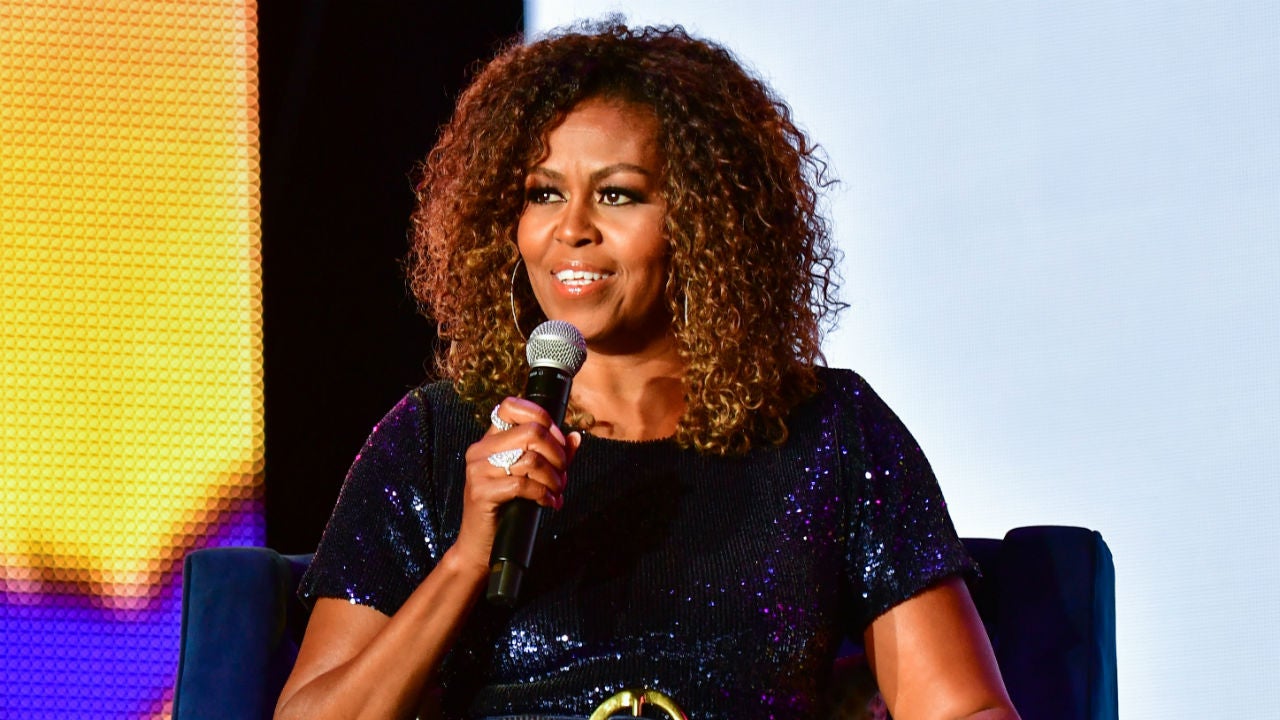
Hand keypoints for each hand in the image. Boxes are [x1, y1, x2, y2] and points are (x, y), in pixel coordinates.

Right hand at [451, 397, 580, 573]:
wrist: (480, 545)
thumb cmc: (507, 509)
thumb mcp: (531, 477)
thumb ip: (552, 455)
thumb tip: (576, 437)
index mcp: (490, 440)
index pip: (511, 406)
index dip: (541, 416)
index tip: (558, 440)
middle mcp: (480, 450)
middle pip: (531, 431)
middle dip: (557, 453)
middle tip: (562, 474)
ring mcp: (478, 470)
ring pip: (531, 459)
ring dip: (554, 477)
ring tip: (557, 491)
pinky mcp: (481, 491)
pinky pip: (523, 484)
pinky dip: (544, 494)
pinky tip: (549, 502)